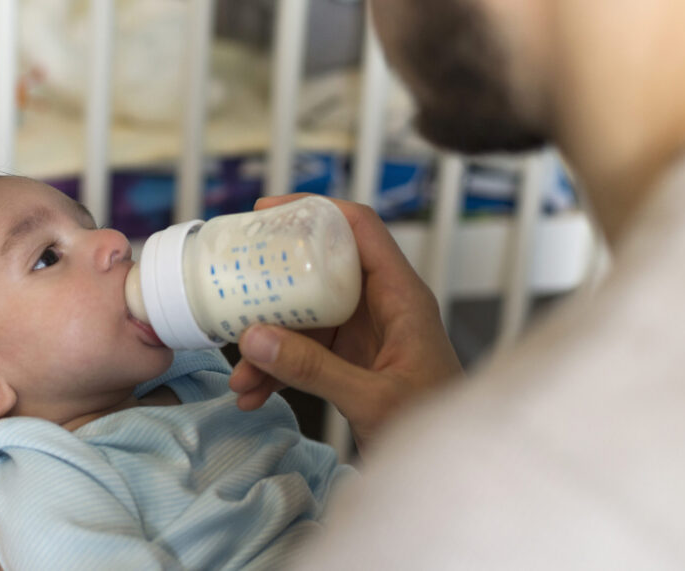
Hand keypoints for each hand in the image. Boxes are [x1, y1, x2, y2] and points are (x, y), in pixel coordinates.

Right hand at [228, 194, 462, 450]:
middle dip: (272, 289)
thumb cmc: (437, 430)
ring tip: (238, 376)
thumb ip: (313, 369)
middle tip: (232, 287)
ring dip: (267, 345)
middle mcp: (382, 308)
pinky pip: (304, 354)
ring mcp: (365, 335)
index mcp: (401, 297)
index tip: (268, 212)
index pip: (360, 229)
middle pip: (319, 272)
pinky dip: (277, 371)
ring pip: (304, 320)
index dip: (315, 211)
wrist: (452, 474)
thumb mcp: (371, 399)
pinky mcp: (352, 363)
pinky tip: (254, 395)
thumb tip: (254, 338)